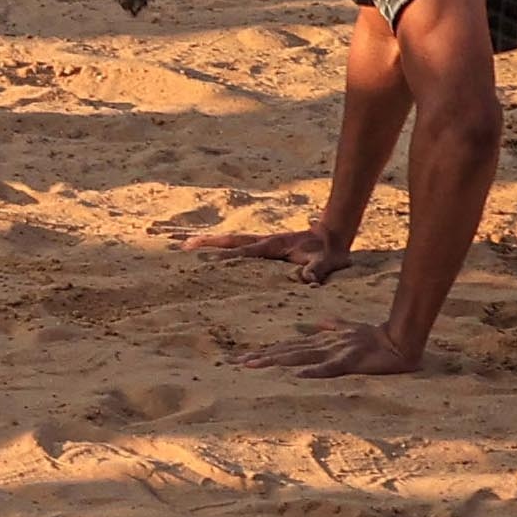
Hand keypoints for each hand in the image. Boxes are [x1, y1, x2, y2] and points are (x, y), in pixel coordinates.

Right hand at [183, 224, 356, 283]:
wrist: (334, 236)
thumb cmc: (330, 253)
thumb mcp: (328, 263)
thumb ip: (318, 270)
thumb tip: (307, 280)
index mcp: (273, 246)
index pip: (244, 252)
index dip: (225, 257)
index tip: (205, 261)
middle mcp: (263, 242)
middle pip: (229, 241)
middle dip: (207, 244)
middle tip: (182, 246)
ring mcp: (263, 244)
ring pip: (231, 242)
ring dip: (209, 243)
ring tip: (185, 246)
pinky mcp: (264, 248)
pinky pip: (239, 247)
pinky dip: (222, 248)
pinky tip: (211, 255)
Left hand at [236, 320, 423, 377]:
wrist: (398, 340)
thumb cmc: (373, 337)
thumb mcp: (348, 329)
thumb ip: (332, 326)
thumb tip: (318, 323)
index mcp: (321, 341)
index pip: (287, 347)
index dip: (264, 352)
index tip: (242, 358)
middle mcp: (322, 344)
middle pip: (285, 352)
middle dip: (260, 358)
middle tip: (235, 363)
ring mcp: (334, 351)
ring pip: (299, 357)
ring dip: (275, 361)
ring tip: (254, 366)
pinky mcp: (349, 361)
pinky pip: (329, 368)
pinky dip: (313, 371)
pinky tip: (297, 376)